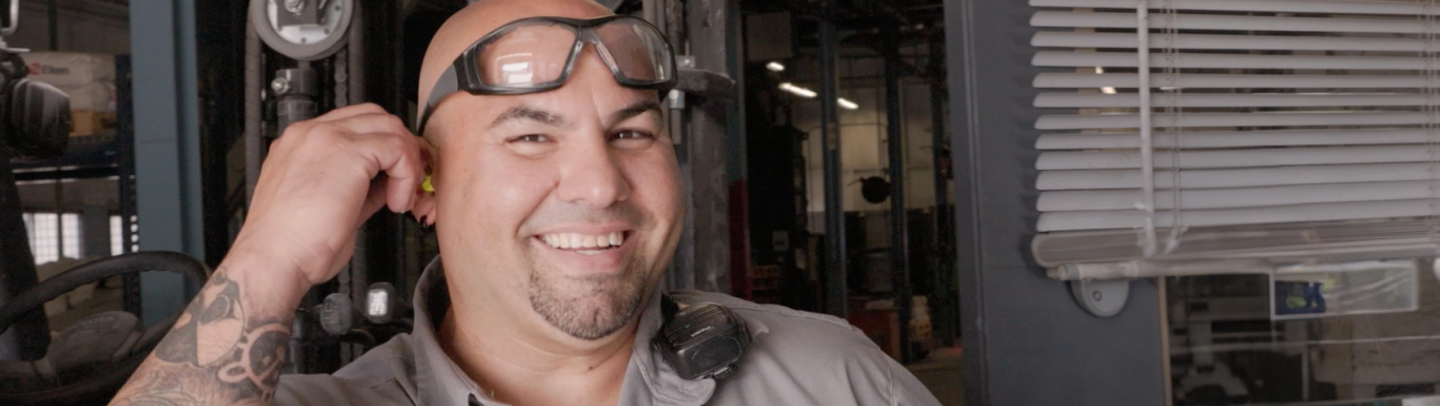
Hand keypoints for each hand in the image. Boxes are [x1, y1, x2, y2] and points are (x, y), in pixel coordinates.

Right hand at [231, 103, 429, 287]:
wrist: (274, 258)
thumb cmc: (292, 244)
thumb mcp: (331, 206)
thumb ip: (359, 187)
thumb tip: (385, 184)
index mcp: (300, 144)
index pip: (354, 124)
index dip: (384, 146)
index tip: (398, 173)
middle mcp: (310, 134)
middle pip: (376, 117)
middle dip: (401, 147)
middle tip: (410, 180)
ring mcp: (326, 137)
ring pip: (389, 127)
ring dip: (406, 161)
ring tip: (400, 197)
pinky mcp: (346, 152)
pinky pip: (396, 148)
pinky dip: (406, 175)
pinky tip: (395, 202)